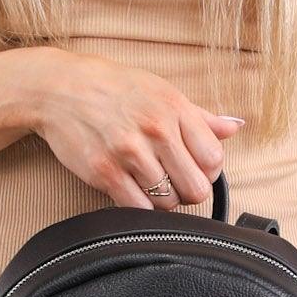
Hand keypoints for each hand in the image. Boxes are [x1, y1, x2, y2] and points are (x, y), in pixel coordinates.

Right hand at [24, 49, 247, 211]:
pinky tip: (132, 190)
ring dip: (162, 199)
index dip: (209, 170)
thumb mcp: (161, 91)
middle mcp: (156, 130)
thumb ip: (201, 116)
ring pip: (168, 202)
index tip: (195, 168)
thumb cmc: (113, 88)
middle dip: (188, 190)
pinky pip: (138, 208)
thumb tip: (236, 126)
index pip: (214, 159)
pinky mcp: (104, 172)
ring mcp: (129, 152)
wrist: (60, 88)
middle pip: (196, 187)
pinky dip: (139, 207)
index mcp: (175, 108)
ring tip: (149, 182)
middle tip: (174, 181)